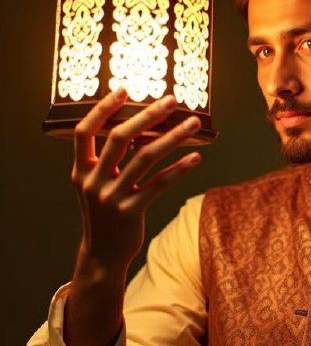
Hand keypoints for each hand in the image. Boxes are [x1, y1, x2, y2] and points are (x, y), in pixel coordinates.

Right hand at [70, 87, 201, 272]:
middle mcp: (93, 181)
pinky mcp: (131, 212)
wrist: (103, 255)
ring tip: (193, 123)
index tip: (124, 89)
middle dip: (147, 116)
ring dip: (172, 137)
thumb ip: (108, 161)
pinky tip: (196, 158)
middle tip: (171, 100)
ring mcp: (111, 197)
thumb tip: (139, 129)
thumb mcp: (96, 186)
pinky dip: (179, 168)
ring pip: (145, 158)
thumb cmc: (105, 214)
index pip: (84, 131)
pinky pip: (159, 183)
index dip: (102, 109)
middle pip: (119, 138)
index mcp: (80, 170)